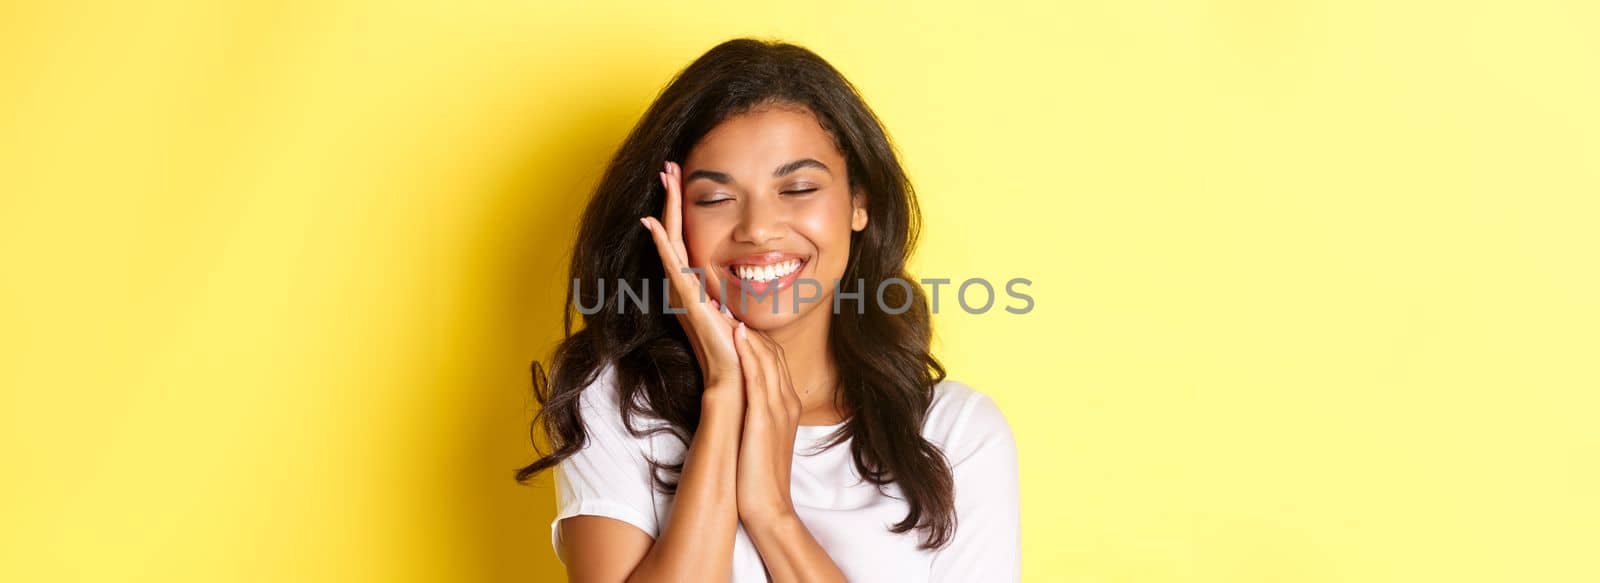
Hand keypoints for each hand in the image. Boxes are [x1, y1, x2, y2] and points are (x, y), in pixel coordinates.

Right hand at [641, 160, 743, 395]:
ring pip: (671, 240)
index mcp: (700, 287)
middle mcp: (687, 285)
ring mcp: (684, 291)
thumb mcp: (748, 316)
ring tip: (664, 178)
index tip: (684, 181)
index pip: (689, 239)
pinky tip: (652, 221)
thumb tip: (760, 288)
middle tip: (667, 166)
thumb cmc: (747, 354)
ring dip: (667, 208)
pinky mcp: (687, 299)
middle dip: (673, 198)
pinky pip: (670, 263)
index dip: (686, 210)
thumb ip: (748, 301)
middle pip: (675, 232)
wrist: (739, 380)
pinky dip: (660, 241)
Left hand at [732, 322, 803, 526]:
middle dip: (745, 323)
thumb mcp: (758, 437)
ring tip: (725, 303)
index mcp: (784, 403)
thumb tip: (738, 401)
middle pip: (769, 349)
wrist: (768, 509)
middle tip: (720, 297)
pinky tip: (738, 332)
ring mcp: (778, 407)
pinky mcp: (765, 418)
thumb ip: (754, 414)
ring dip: (746, 327)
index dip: (748, 335)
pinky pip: (759, 376)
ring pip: (765, 356)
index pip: (769, 357)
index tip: (725, 315)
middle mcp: (785, 399)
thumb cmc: (758, 477)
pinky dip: (750, 351)